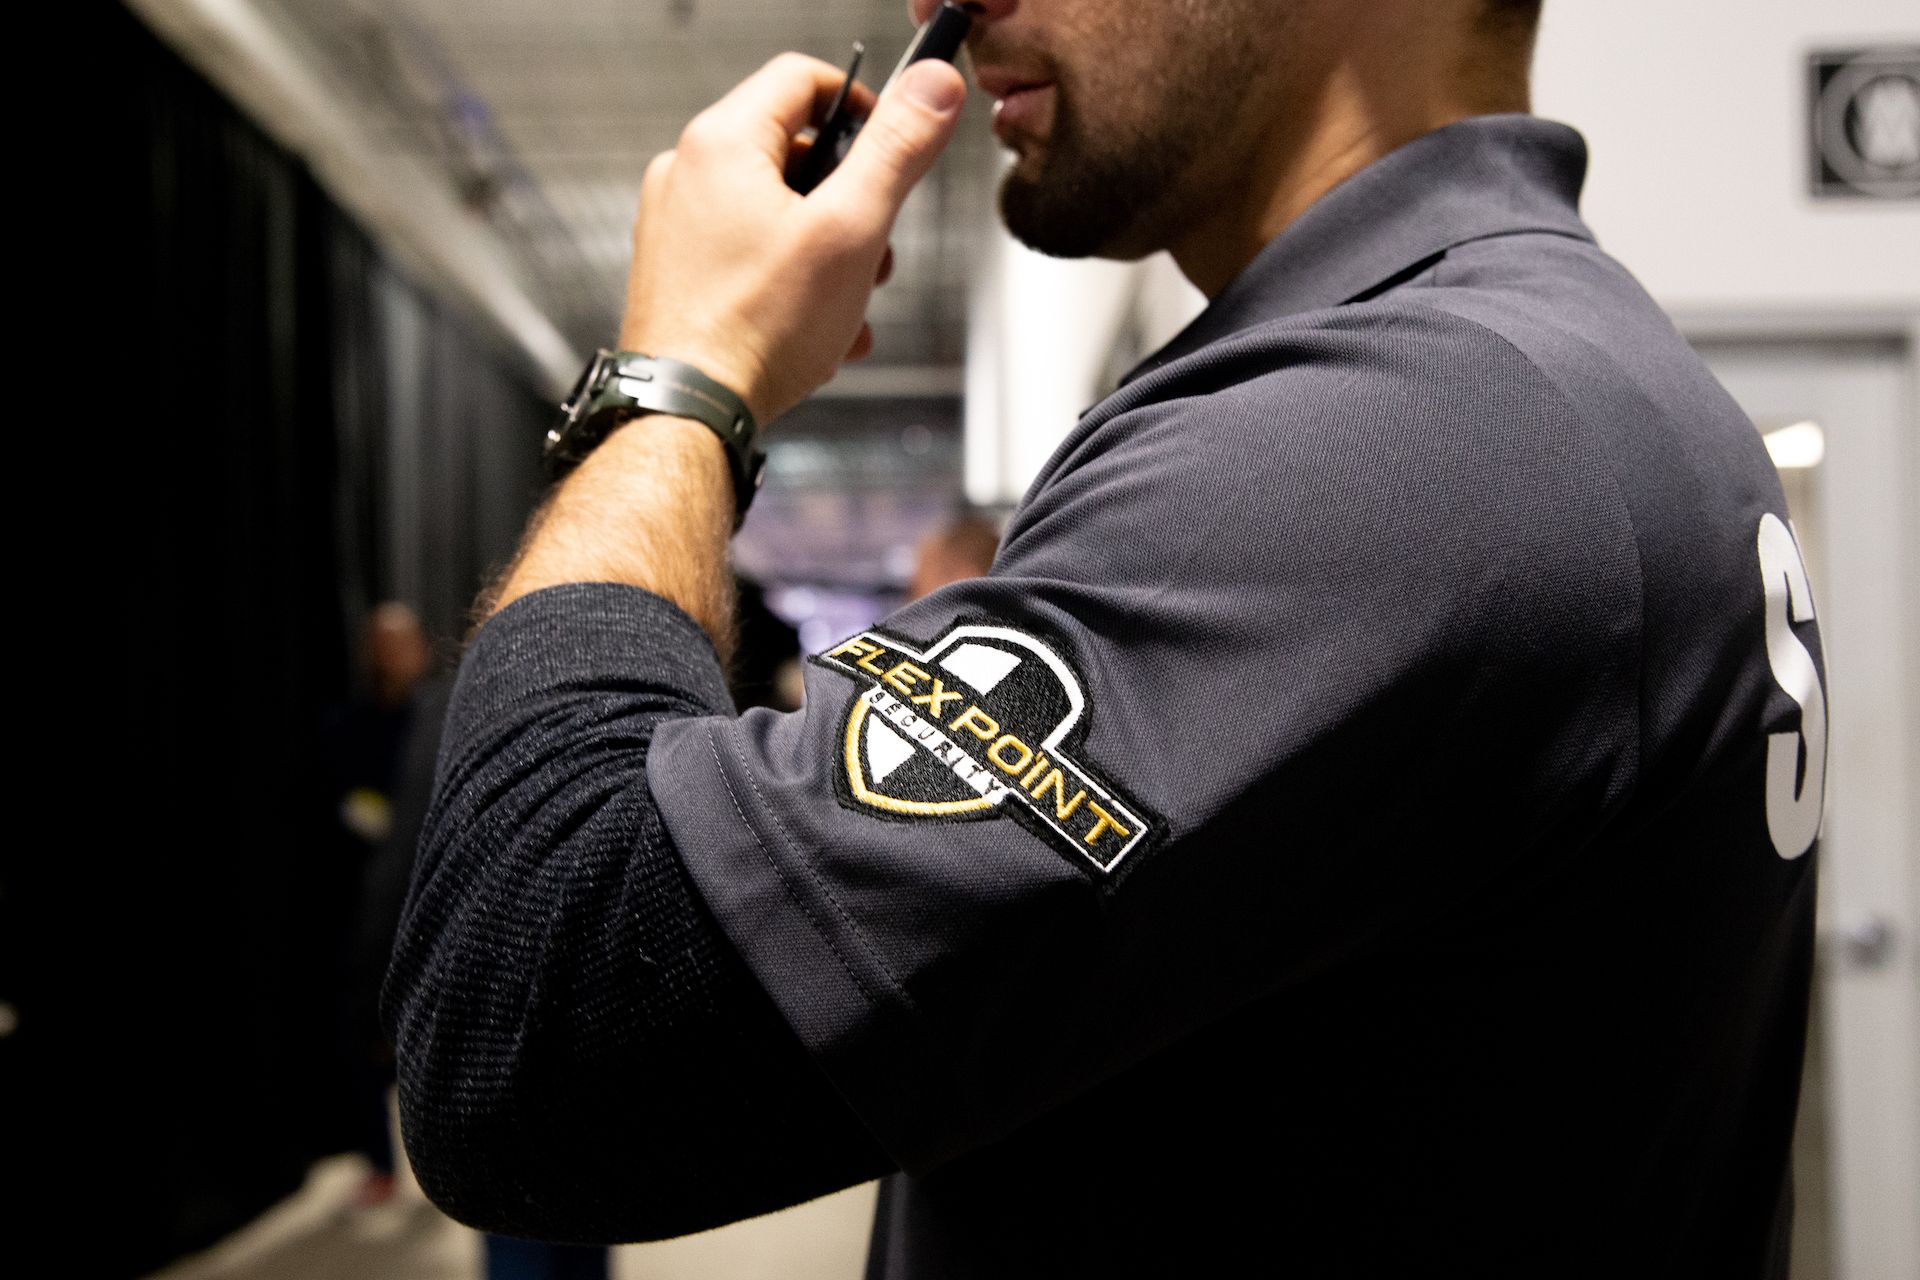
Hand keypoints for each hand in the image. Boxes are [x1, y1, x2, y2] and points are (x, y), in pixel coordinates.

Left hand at [618, 52, 966, 425]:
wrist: (687, 412)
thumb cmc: (755, 330)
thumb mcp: (851, 229)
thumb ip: (896, 150)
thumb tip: (935, 86)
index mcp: (722, 144)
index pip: (803, 79)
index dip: (862, 106)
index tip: (893, 147)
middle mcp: (687, 174)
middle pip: (796, 152)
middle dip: (851, 203)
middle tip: (874, 251)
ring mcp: (677, 225)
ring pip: (780, 212)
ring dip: (831, 253)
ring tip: (846, 304)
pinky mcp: (679, 273)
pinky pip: (753, 257)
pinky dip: (794, 284)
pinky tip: (818, 331)